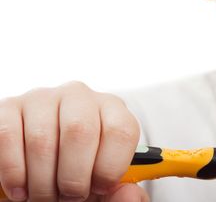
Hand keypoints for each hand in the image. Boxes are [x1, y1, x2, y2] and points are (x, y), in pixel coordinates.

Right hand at [0, 81, 145, 201]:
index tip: (100, 187)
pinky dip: (14, 173)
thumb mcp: (102, 183)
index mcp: (111, 109)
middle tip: (70, 196)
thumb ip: (120, 192)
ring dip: (42, 181)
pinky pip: (9, 137)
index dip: (110, 167)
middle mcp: (79, 96)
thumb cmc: (78, 170)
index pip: (121, 129)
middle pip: (81, 131)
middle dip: (74, 177)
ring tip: (45, 194)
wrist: (45, 164)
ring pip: (42, 140)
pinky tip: (21, 189)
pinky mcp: (9, 107)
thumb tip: (130, 193)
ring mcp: (43, 98)